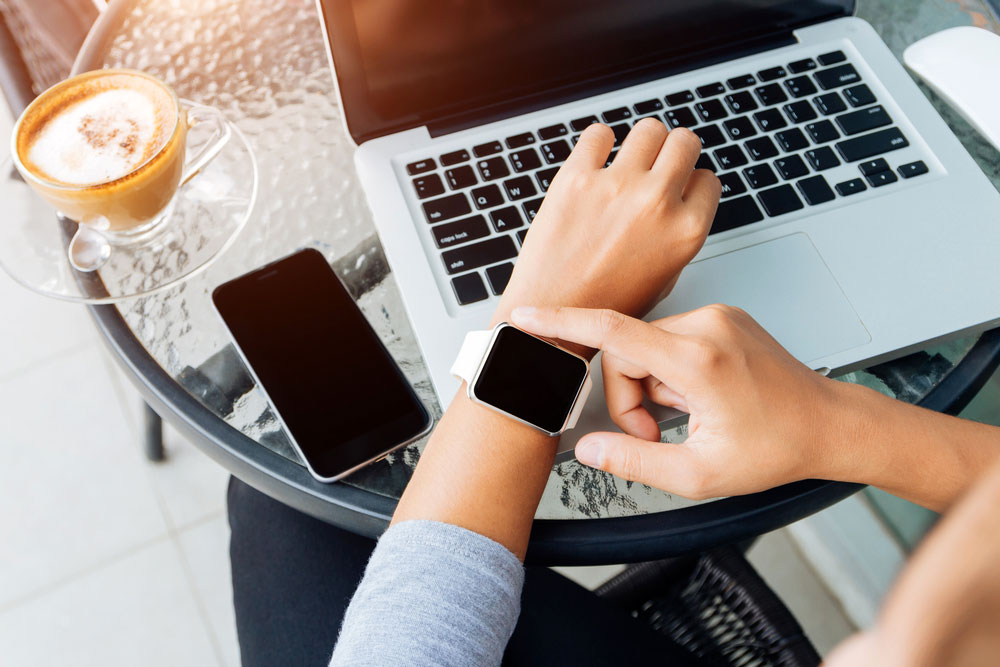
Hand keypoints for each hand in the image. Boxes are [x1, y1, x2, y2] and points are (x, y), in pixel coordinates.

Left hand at [492, 119, 719, 355]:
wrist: (554, 317)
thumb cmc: (605, 305)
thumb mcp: (665, 277)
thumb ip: (677, 234)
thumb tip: (680, 198)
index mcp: (686, 231)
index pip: (708, 179)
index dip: (690, 183)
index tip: (676, 188)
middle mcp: (656, 203)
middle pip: (684, 142)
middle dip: (673, 151)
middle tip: (656, 165)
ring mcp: (616, 186)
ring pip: (648, 130)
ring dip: (642, 142)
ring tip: (627, 161)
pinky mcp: (576, 178)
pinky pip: (598, 134)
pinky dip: (599, 142)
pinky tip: (596, 159)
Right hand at [510, 304, 863, 498]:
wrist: (829, 425)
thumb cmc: (776, 448)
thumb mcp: (698, 474)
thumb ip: (634, 458)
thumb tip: (588, 448)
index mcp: (698, 360)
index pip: (612, 331)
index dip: (561, 323)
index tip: (527, 316)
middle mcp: (706, 326)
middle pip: (625, 350)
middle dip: (629, 395)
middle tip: (655, 432)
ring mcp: (717, 317)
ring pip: (646, 346)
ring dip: (652, 385)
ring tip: (687, 415)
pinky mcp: (722, 317)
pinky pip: (670, 339)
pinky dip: (671, 371)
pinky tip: (699, 396)